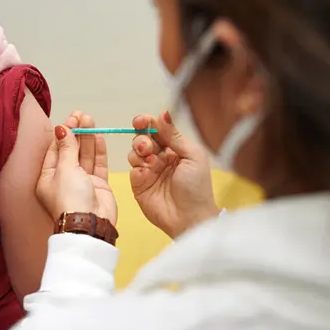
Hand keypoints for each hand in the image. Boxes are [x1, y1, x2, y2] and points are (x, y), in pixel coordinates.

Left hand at [37, 112, 116, 225]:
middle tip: (82, 116)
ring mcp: (82, 182)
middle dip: (77, 133)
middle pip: (71, 151)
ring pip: (85, 156)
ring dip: (88, 138)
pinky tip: (99, 137)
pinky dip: (98, 151)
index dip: (63, 133)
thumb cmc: (70, 199)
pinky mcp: (97, 186)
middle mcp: (64, 179)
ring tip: (91, 120)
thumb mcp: (64, 169)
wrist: (89, 225)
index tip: (71, 118)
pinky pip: (97, 164)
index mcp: (48, 177)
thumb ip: (66, 148)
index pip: (55, 149)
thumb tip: (61, 128)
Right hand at [129, 111, 217, 237]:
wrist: (189, 217)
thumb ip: (174, 135)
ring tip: (149, 160)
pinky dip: (138, 169)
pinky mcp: (139, 185)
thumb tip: (163, 113)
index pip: (157, 129)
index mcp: (175, 148)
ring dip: (138, 152)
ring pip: (134, 153)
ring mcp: (149, 171)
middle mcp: (160, 157)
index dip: (147, 123)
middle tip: (147, 147)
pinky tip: (146, 174)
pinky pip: (132, 170)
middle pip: (142, 138)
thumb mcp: (192, 156)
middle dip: (141, 138)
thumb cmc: (197, 187)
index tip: (140, 121)